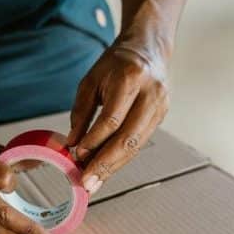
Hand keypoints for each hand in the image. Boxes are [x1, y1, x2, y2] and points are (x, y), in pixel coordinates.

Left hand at [66, 44, 169, 194]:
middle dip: (105, 164)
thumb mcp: (91, 81)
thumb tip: (72, 145)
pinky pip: (139, 143)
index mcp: (130, 78)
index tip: (77, 155)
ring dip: (113, 167)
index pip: (112, 119)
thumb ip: (81, 112)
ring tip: (94, 183)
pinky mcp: (161, 117)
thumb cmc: (115, 64)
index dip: (94, 140)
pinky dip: (121, 159)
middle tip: (87, 183)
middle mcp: (151, 94)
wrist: (148, 50)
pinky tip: (106, 170)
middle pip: (128, 138)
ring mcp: (160, 107)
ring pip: (136, 146)